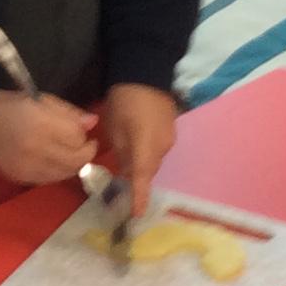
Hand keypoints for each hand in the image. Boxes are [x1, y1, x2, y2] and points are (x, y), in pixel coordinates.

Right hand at [0, 89, 96, 186]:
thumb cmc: (11, 105)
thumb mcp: (42, 99)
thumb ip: (69, 112)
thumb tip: (93, 123)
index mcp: (41, 123)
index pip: (77, 137)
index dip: (83, 133)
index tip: (81, 129)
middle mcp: (36, 148)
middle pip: (76, 159)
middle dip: (86, 152)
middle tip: (85, 144)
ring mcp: (28, 167)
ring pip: (66, 172)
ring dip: (74, 163)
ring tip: (70, 153)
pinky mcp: (22, 178)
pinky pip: (51, 179)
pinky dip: (59, 171)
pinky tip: (54, 160)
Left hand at [100, 83, 177, 218]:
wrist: (145, 70)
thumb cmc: (124, 101)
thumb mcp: (114, 128)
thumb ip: (121, 153)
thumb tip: (125, 171)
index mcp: (146, 148)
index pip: (142, 179)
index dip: (139, 197)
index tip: (137, 215)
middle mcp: (162, 147)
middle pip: (148, 170)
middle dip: (137, 180)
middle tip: (122, 190)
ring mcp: (169, 138)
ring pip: (153, 159)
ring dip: (141, 164)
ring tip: (126, 166)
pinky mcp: (170, 129)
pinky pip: (157, 148)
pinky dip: (146, 152)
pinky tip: (136, 147)